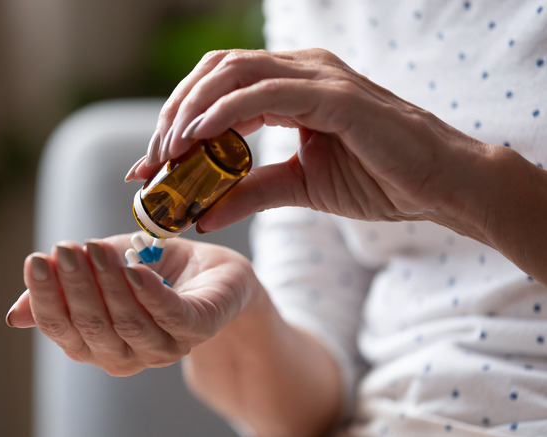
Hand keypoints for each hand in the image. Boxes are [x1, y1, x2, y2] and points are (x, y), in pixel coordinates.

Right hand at [6, 234, 256, 375]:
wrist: (211, 272)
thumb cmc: (152, 271)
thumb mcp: (101, 273)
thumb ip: (64, 288)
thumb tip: (14, 315)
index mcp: (97, 343)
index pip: (62, 328)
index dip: (46, 297)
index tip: (36, 260)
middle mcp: (127, 354)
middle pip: (92, 327)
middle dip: (76, 286)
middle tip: (66, 249)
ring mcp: (164, 346)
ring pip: (128, 323)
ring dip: (108, 285)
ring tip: (95, 249)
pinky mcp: (197, 328)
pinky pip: (171, 317)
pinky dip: (150, 295)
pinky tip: (134, 270)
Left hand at [126, 49, 493, 234]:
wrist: (439, 186)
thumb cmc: (377, 180)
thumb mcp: (298, 188)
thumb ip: (249, 193)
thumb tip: (201, 215)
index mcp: (290, 85)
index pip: (216, 88)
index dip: (176, 120)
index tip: (149, 165)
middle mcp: (300, 69)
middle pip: (213, 73)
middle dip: (173, 114)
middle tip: (150, 161)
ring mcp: (317, 76)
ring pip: (231, 74)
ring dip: (190, 112)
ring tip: (166, 153)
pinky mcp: (334, 95)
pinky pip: (263, 94)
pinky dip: (223, 113)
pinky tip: (197, 139)